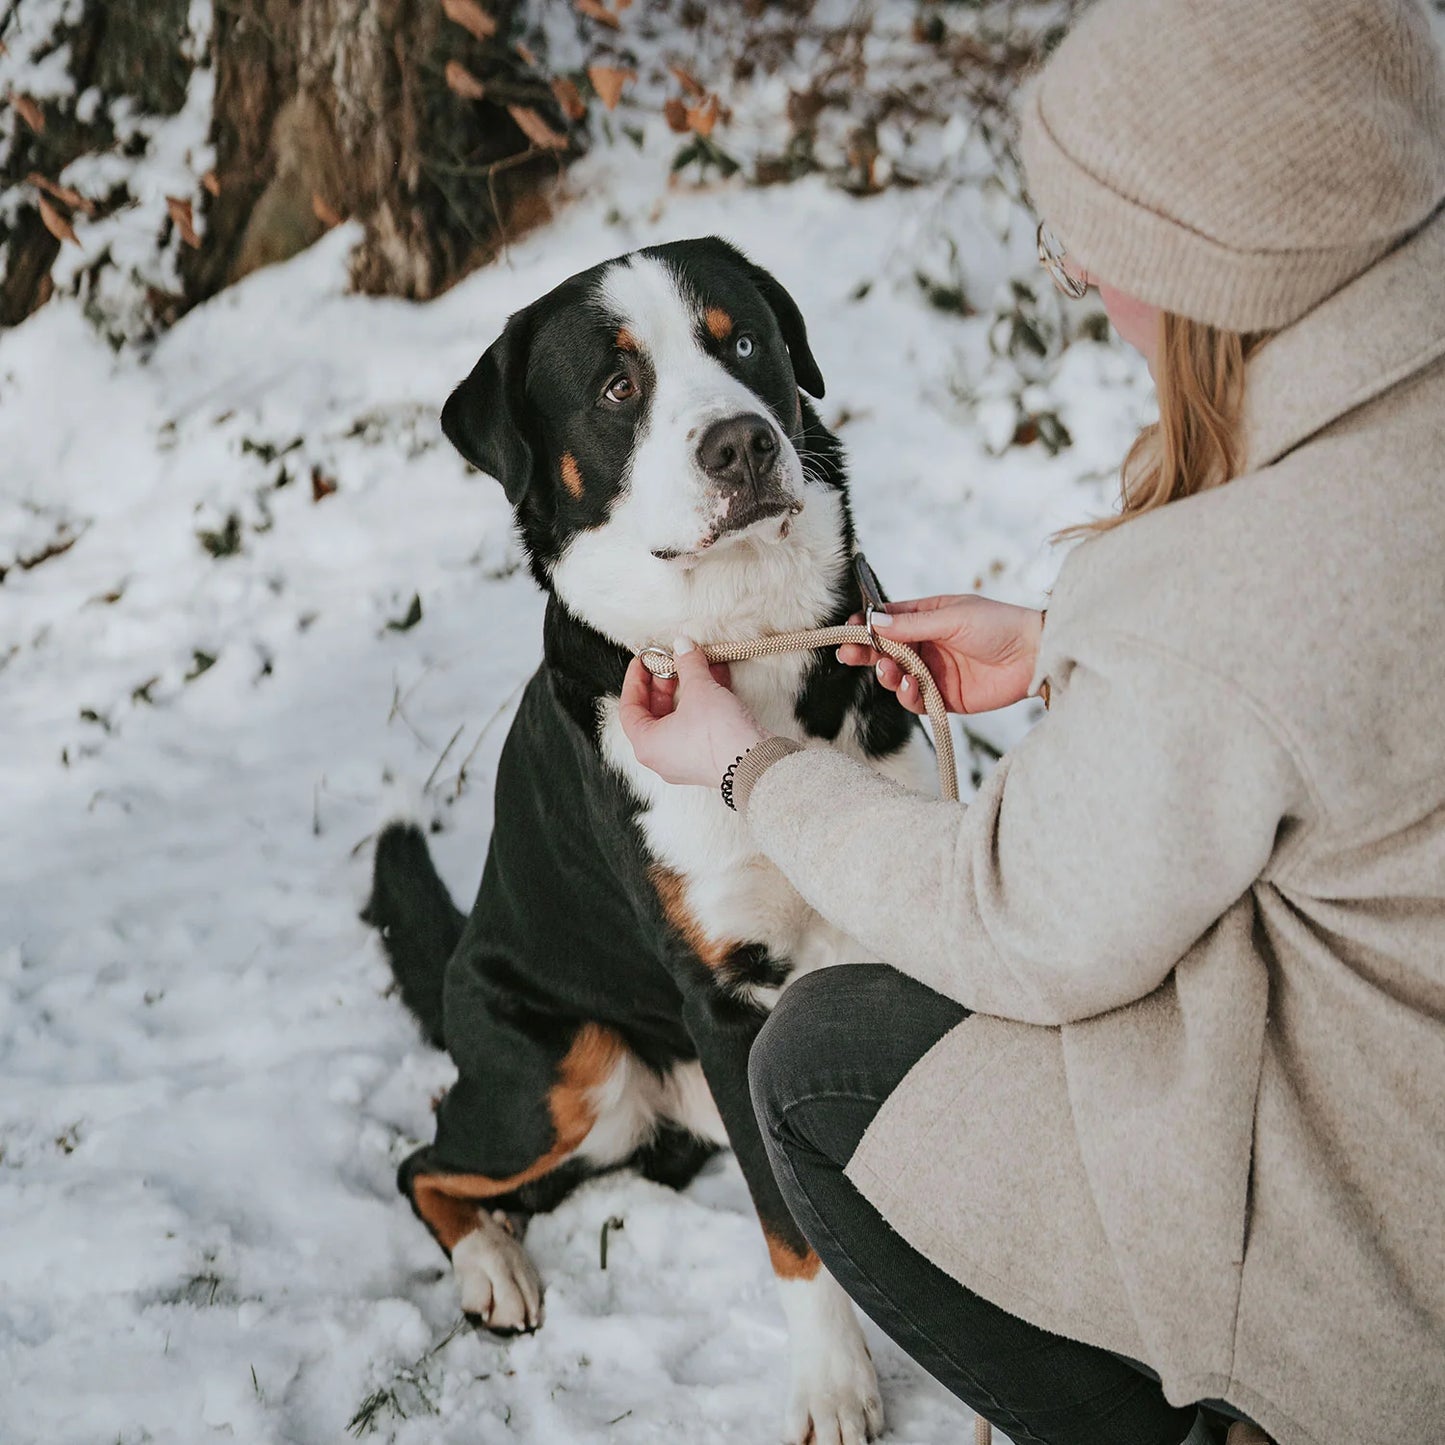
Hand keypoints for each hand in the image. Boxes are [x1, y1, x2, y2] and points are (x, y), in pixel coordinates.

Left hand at [619, 638, 768, 787]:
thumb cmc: (718, 735)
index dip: (635, 680)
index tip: (643, 661)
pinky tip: (717, 680)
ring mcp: (684, 761)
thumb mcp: (699, 689)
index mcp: (647, 745)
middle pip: (654, 713)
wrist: (755, 762)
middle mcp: (662, 757)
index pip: (629, 708)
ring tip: (698, 665)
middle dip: (665, 683)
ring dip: (688, 689)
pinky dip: (702, 703)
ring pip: (678, 718)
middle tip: (672, 661)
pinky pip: (697, 726)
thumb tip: (682, 646)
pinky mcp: (707, 759)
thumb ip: (687, 664)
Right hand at [838, 595, 1043, 714]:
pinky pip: (915, 699)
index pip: (889, 621)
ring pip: (896, 676)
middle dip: (866, 652)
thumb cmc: (999, 625)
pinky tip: (909, 686)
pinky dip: (907, 695)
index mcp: (928, 618)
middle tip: (848, 654)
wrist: (1034, 656)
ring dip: (886, 674)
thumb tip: (875, 622)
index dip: (867, 626)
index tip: (849, 629)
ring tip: (889, 670)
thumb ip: (913, 625)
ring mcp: (934, 672)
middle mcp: (927, 645)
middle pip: (886, 650)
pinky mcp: (944, 698)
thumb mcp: (953, 617)